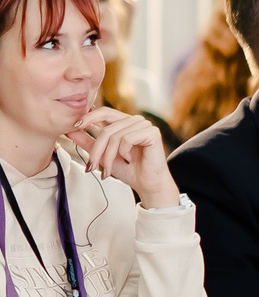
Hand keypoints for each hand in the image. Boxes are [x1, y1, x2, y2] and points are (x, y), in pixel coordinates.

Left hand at [63, 107, 179, 207]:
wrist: (147, 184)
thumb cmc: (129, 170)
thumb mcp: (102, 154)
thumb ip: (87, 141)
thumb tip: (69, 129)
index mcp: (125, 122)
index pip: (104, 112)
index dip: (89, 117)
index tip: (75, 126)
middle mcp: (135, 120)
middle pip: (107, 127)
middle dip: (97, 149)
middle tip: (91, 165)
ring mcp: (145, 125)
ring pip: (115, 135)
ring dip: (108, 156)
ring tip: (109, 170)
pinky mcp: (152, 132)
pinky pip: (127, 139)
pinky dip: (123, 152)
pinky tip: (129, 160)